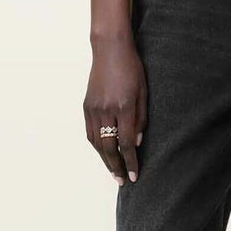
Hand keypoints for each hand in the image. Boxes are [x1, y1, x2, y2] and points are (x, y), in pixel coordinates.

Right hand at [84, 33, 147, 184]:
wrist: (110, 49)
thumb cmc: (132, 69)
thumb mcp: (143, 92)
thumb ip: (141, 119)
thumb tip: (138, 142)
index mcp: (123, 107)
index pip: (127, 143)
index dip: (131, 162)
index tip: (134, 176)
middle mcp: (106, 110)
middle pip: (109, 147)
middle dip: (116, 167)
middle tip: (122, 181)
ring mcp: (93, 109)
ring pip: (97, 142)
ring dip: (105, 160)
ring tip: (113, 171)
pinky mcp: (86, 106)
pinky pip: (90, 132)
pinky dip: (97, 146)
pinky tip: (103, 154)